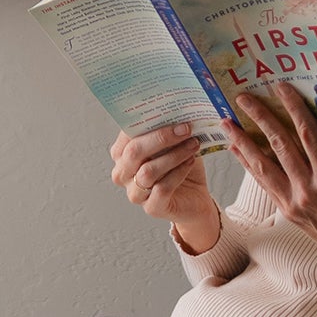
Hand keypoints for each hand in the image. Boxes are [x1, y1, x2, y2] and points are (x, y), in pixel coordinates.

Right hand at [109, 122, 218, 243]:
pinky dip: (178, 172)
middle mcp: (123, 173)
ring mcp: (135, 193)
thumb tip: (177, 108)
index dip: (147, 122)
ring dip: (173, 155)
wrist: (195, 197)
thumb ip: (168, 128)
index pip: (127, 134)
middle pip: (134, 152)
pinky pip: (162, 188)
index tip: (171, 113)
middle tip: (185, 128)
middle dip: (161, 138)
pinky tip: (190, 162)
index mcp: (122, 153)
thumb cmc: (180, 166)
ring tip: (192, 145)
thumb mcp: (173, 143)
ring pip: (148, 172)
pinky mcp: (151, 208)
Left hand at [226, 89, 316, 285]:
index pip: (308, 135)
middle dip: (259, 118)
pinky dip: (250, 165)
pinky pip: (265, 184)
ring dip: (243, 142)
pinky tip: (238, 151)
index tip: (281, 88)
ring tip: (227, 123)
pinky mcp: (289, 213)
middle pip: (279, 146)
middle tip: (242, 98)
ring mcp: (295, 203)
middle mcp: (308, 190)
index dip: (293, 108)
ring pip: (263, 167)